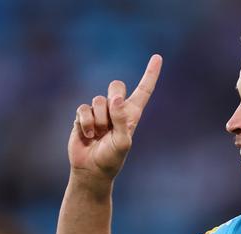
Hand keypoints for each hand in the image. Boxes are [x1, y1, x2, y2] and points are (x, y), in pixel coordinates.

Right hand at [69, 54, 162, 179]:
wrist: (91, 170)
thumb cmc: (112, 158)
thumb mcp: (123, 142)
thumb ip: (122, 120)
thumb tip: (116, 98)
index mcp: (132, 114)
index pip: (144, 90)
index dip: (150, 74)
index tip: (158, 57)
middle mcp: (116, 110)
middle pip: (116, 85)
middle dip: (113, 97)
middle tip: (112, 118)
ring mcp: (99, 112)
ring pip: (98, 100)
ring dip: (99, 120)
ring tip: (99, 135)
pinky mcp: (83, 116)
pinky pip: (83, 109)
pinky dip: (86, 123)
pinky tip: (88, 135)